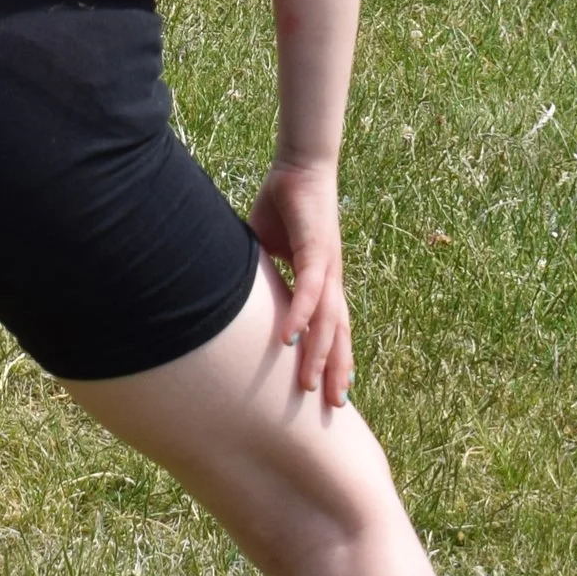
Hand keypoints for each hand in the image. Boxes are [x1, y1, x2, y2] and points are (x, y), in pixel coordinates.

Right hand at [246, 161, 351, 404]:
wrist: (300, 167)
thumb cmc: (285, 205)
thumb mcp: (266, 250)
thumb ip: (260, 276)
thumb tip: (238, 295)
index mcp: (322, 282)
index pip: (331, 329)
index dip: (333, 360)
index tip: (331, 393)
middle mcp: (331, 281)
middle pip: (338, 335)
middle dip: (336, 372)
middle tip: (333, 408)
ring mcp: (327, 268)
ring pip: (328, 321)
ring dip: (320, 355)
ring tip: (310, 386)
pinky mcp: (316, 250)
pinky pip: (309, 290)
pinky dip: (301, 315)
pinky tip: (292, 338)